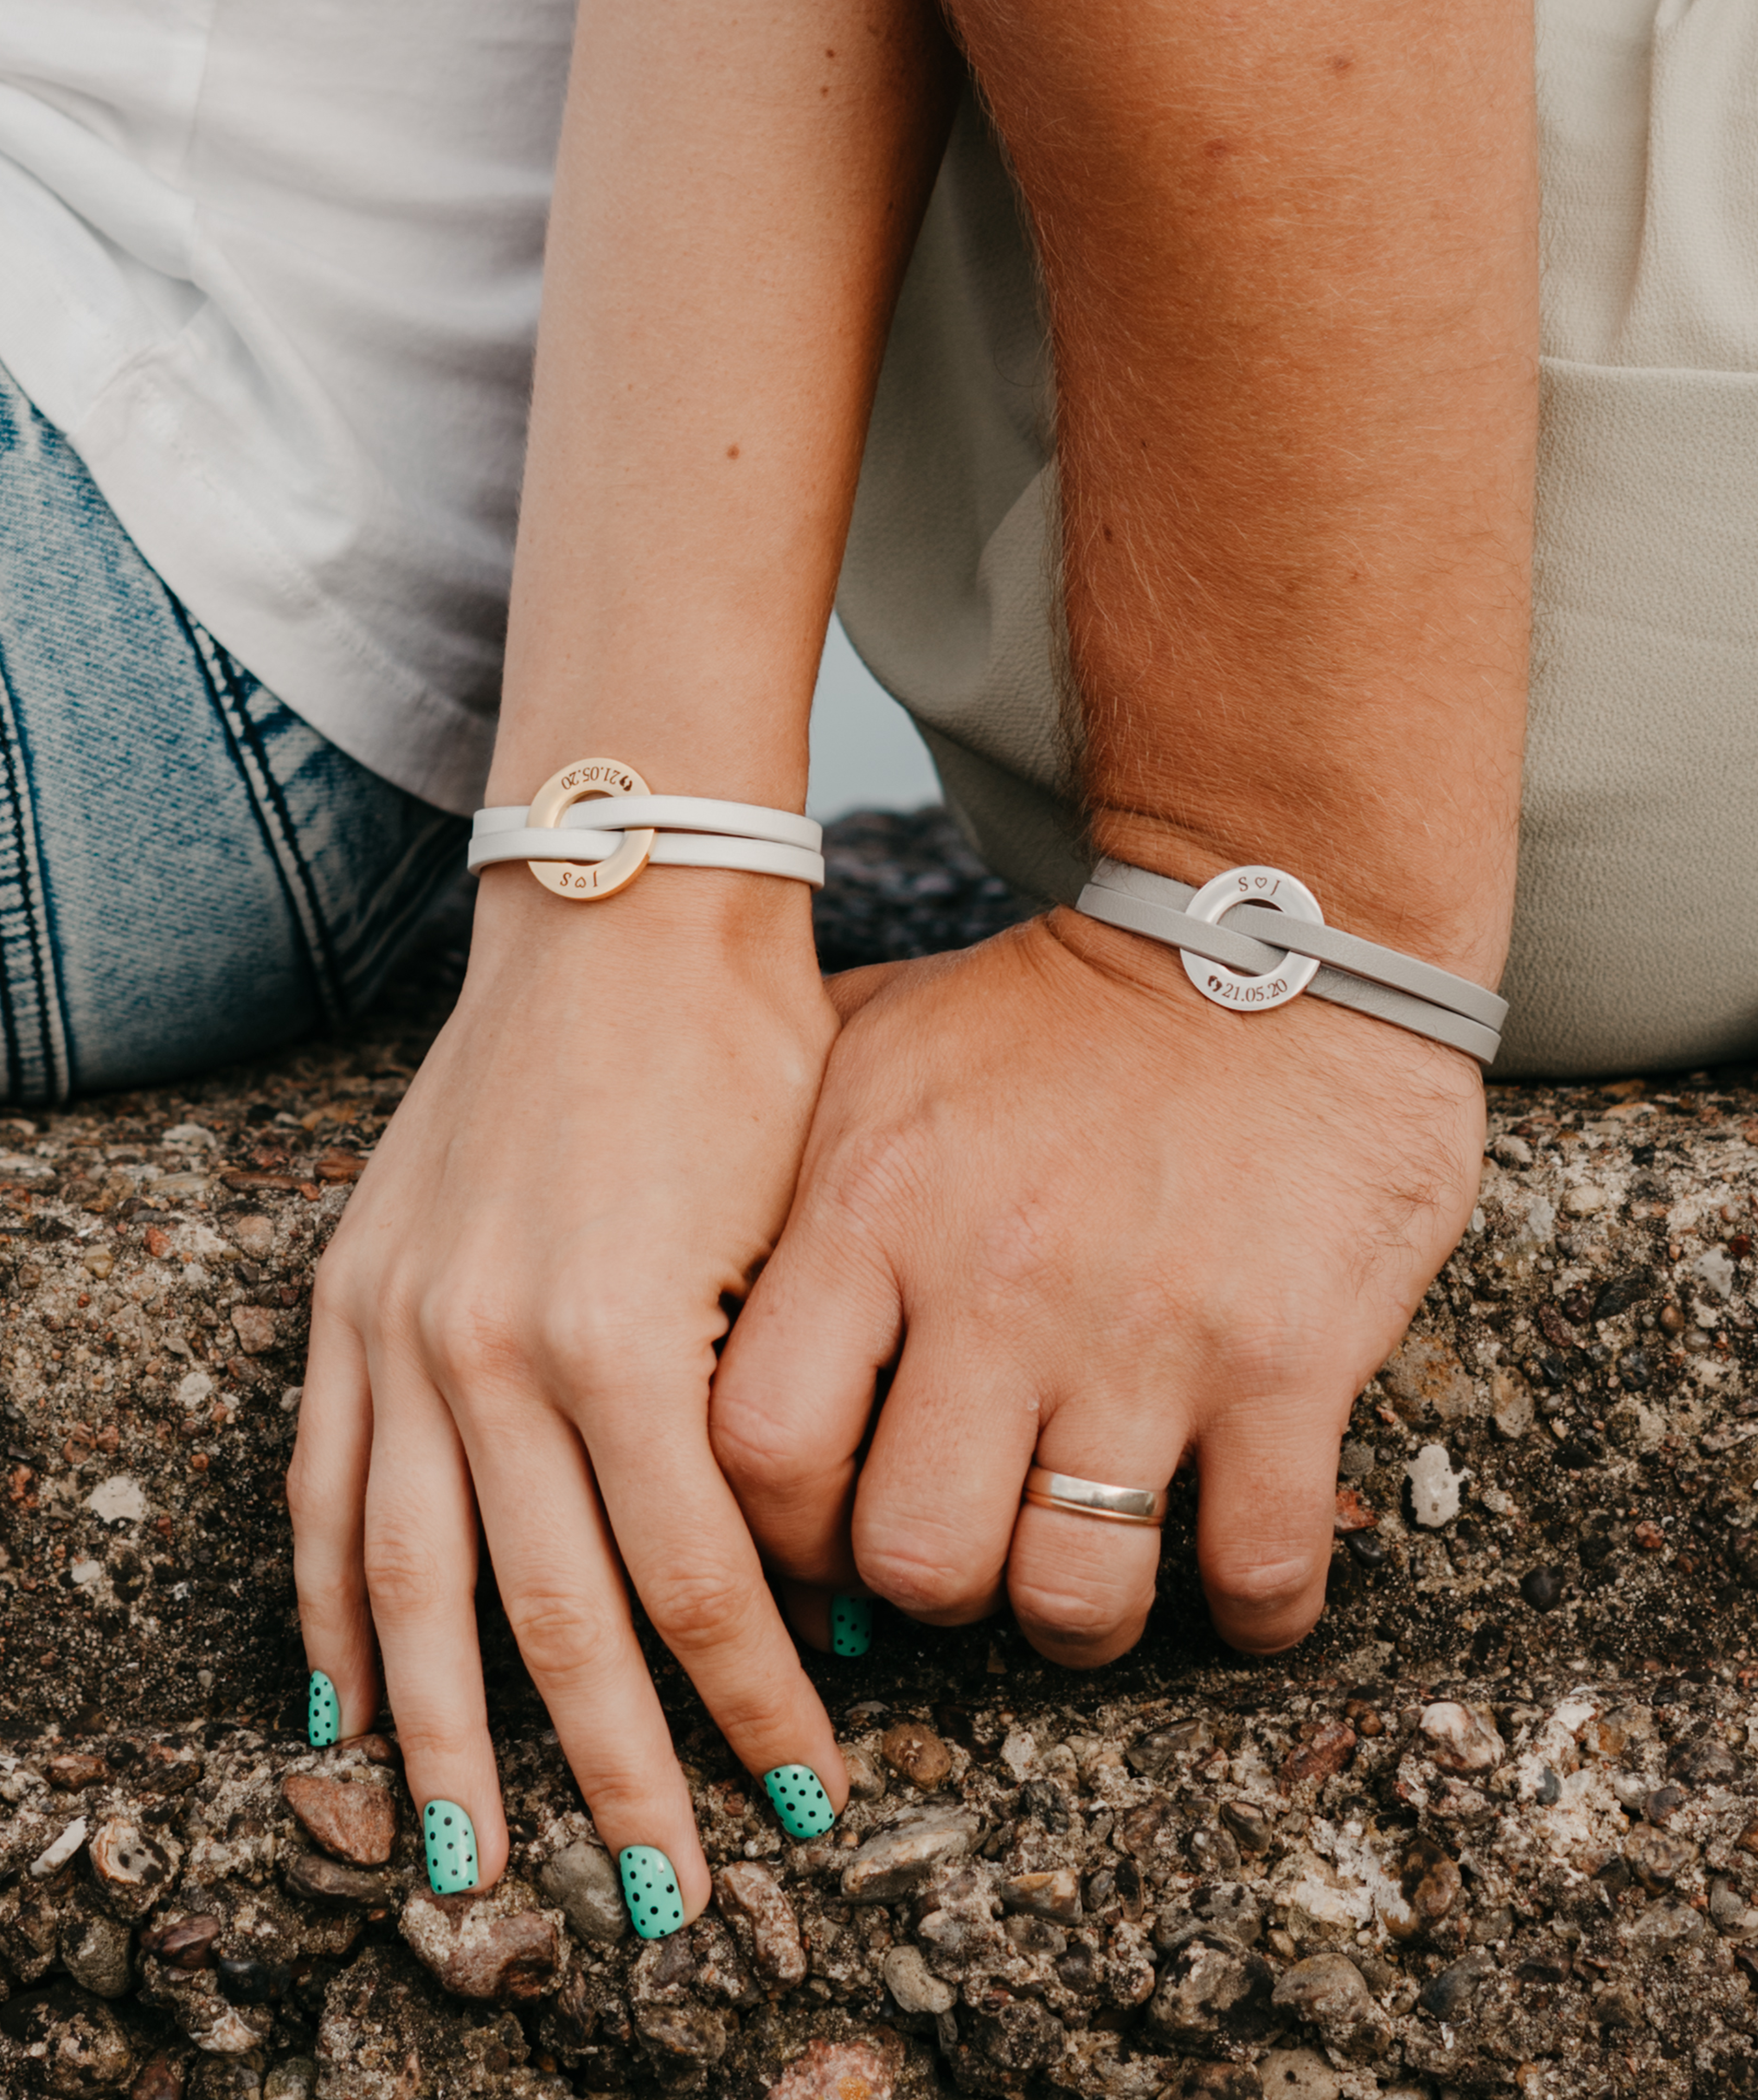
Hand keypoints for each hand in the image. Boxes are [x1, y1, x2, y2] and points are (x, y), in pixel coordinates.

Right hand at [288, 867, 849, 1916]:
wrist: (624, 918)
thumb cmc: (749, 1067)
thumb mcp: (793, 1238)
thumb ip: (779, 1416)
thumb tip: (805, 1595)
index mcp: (625, 1336)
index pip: (697, 1582)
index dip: (752, 1705)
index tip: (809, 1793)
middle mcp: (494, 1349)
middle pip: (551, 1616)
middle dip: (615, 1772)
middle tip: (663, 1900)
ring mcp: (403, 1326)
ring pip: (417, 1586)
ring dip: (449, 1742)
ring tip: (476, 1864)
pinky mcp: (353, 1294)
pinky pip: (328, 1488)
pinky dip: (335, 1609)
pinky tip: (348, 1708)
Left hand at [711, 906, 1483, 1662]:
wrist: (1274, 929)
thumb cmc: (1058, 1006)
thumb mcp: (882, 1039)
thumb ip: (781, 1150)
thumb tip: (679, 1242)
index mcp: (875, 1205)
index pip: (760, 1447)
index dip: (776, 1533)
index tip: (823, 1531)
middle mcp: (998, 1282)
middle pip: (915, 1557)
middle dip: (931, 1591)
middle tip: (963, 1554)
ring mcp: (1148, 1331)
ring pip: (1075, 1595)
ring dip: (1074, 1619)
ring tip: (1085, 1575)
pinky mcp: (1288, 1363)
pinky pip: (1254, 1570)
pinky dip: (1247, 1610)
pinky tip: (1230, 1575)